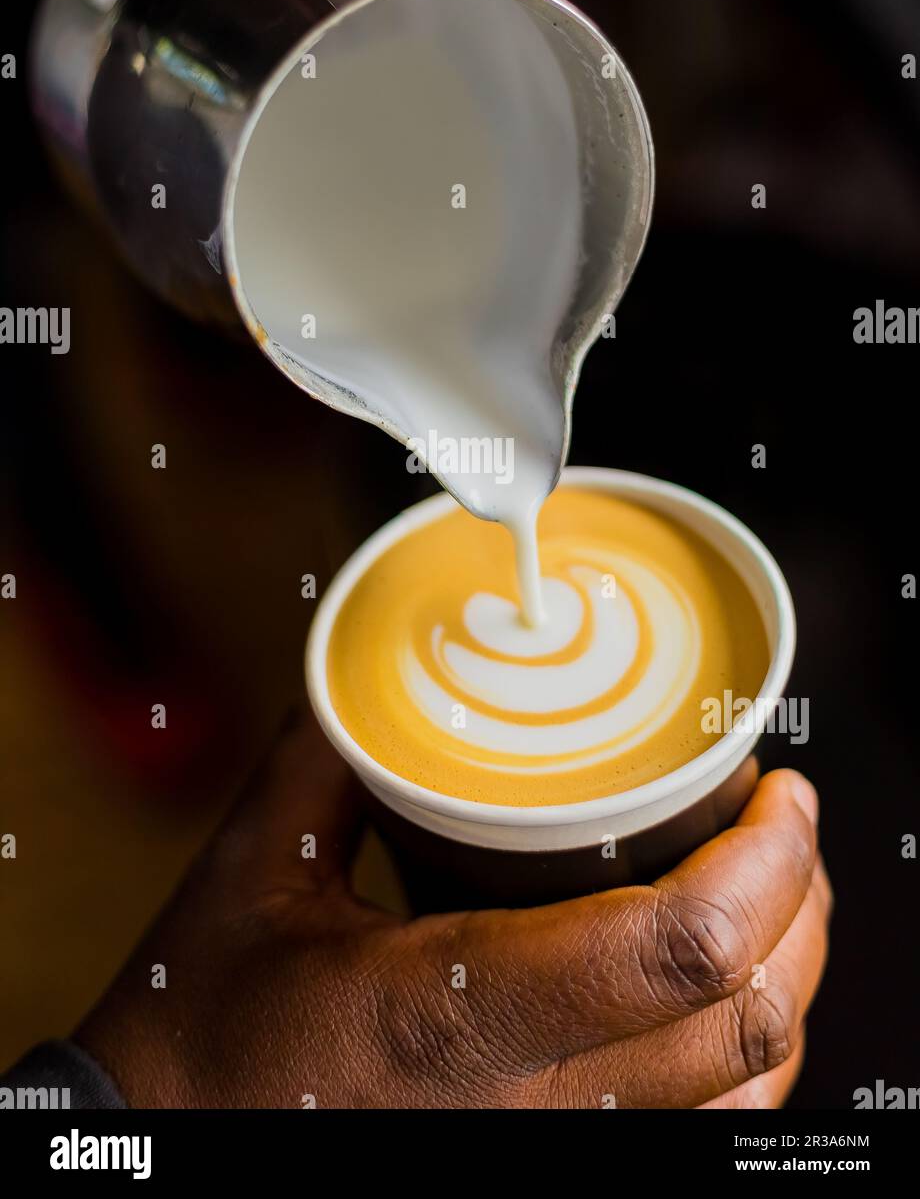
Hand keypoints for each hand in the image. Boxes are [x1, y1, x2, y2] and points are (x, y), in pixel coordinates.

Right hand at [77, 715, 829, 1107]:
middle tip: (777, 822)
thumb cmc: (202, 1027)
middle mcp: (527, 1114)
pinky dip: (742, 1053)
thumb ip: (331, 752)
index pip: (675, 949)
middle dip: (799, 909)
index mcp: (451, 1016)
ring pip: (747, 1098)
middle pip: (748, 1026)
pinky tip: (713, 987)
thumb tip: (385, 666)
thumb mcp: (253, 870)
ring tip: (768, 893)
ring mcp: (549, 1160)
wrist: (168, 1143)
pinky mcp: (551, 1173)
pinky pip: (702, 1137)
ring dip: (784, 982)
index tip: (778, 791)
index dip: (764, 862)